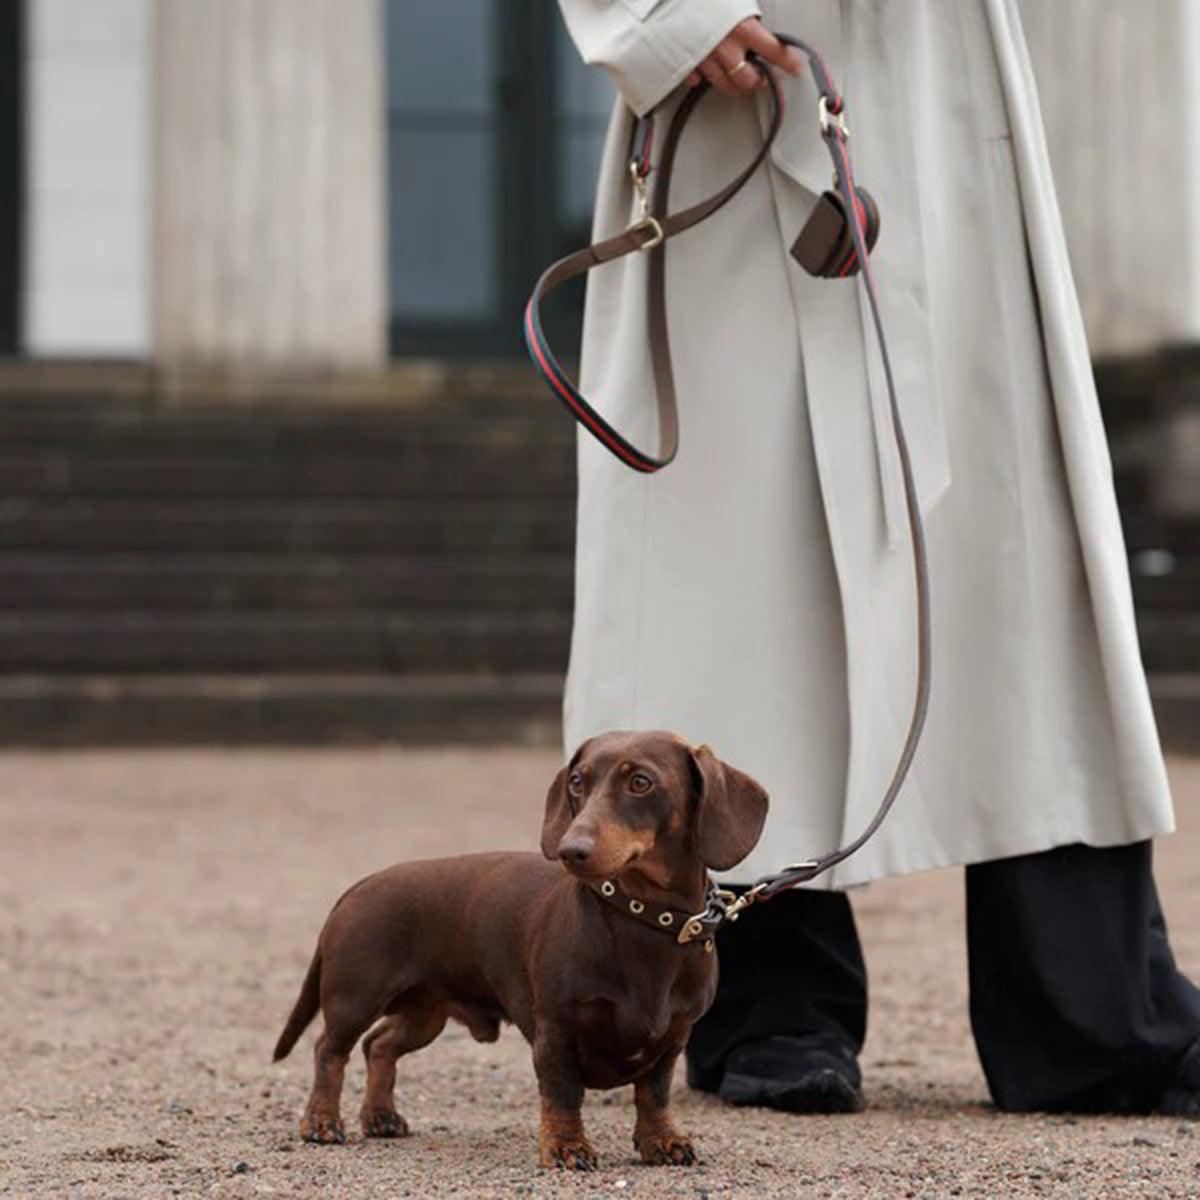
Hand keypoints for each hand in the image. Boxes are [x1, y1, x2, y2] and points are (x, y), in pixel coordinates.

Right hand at [685, 18, 804, 95]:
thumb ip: (745, 10)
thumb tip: (755, 18)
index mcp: (742, 27)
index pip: (774, 50)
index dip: (787, 61)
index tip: (795, 68)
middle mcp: (726, 48)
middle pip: (748, 78)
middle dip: (757, 80)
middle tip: (762, 77)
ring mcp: (705, 58)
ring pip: (725, 84)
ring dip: (734, 85)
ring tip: (739, 81)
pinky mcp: (685, 63)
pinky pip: (697, 79)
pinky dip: (702, 78)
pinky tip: (704, 73)